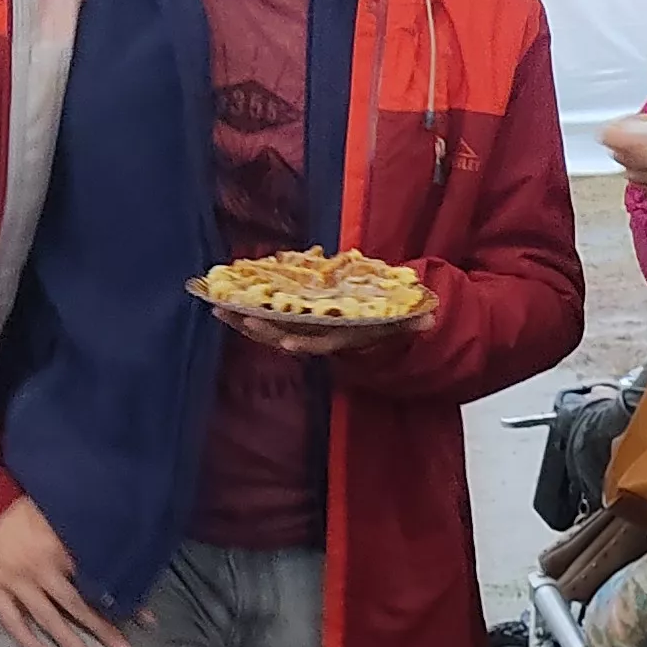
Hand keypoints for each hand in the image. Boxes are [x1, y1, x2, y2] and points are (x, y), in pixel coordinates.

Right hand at [0, 495, 130, 646]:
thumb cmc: (11, 498)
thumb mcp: (52, 509)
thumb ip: (75, 532)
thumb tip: (109, 544)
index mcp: (59, 548)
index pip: (100, 579)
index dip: (124, 598)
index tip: (147, 618)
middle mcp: (41, 570)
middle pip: (79, 606)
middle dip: (105, 630)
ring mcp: (15, 583)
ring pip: (49, 620)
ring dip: (72, 643)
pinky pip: (13, 622)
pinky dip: (28, 642)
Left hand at [234, 309, 425, 359]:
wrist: (378, 333)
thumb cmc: (388, 322)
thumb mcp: (406, 321)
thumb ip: (416, 321)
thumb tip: (429, 319)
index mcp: (342, 337)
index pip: (322, 344)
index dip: (305, 344)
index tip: (288, 343)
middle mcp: (319, 338)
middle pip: (284, 336)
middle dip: (258, 328)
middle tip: (232, 315)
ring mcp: (304, 332)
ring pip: (269, 330)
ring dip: (243, 322)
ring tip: (217, 307)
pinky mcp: (295, 322)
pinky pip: (268, 320)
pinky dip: (248, 312)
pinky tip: (228, 302)